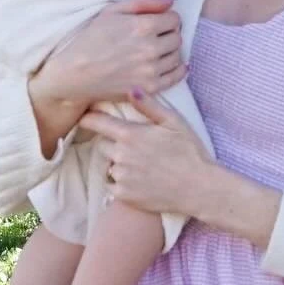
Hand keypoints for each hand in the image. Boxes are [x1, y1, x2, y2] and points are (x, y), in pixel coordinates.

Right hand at [28, 0, 185, 115]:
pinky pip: (176, 77)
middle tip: (157, 37)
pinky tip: (171, 65)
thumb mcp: (112, 11)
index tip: (159, 23)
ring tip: (157, 51)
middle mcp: (151, 48)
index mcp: (143, 26)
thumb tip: (172, 0)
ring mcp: (151, 70)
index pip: (174, 19)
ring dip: (170, 51)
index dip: (167, 19)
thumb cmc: (91, 39)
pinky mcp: (149, 87)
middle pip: (177, 38)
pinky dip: (178, 70)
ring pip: (177, 56)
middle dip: (169, 34)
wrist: (75, 74)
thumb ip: (144, 2)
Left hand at [81, 90, 214, 215]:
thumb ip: (149, 106)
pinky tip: (138, 180)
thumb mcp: (174, 122)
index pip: (97, 123)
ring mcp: (122, 176)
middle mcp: (121, 155)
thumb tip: (131, 89)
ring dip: (118, 163)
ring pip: (109, 165)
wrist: (198, 187)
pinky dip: (120, 182)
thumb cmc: (189, 151)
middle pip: (103, 145)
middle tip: (132, 146)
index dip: (89, 118)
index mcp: (131, 135)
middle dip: (112, 143)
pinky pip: (113, 185)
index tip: (85, 117)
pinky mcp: (124, 195)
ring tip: (140, 165)